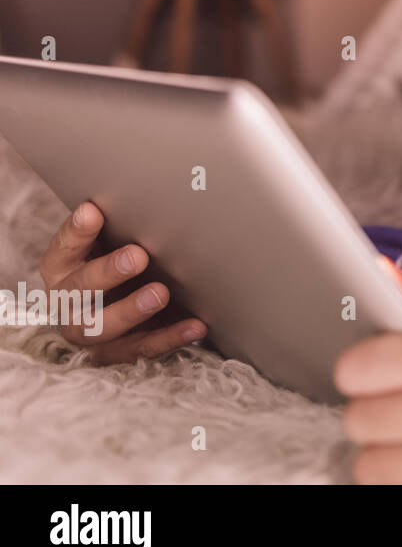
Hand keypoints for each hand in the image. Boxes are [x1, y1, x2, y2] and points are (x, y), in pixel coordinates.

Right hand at [36, 201, 206, 363]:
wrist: (121, 303)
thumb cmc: (117, 259)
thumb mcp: (111, 242)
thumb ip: (119, 226)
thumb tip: (146, 192)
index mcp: (61, 268)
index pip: (62, 249)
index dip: (76, 232)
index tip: (94, 211)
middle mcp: (67, 301)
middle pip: (78, 290)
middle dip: (108, 272)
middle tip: (138, 255)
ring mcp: (88, 331)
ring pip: (100, 327)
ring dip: (131, 310)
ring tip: (160, 293)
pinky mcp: (115, 353)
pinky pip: (141, 348)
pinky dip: (169, 338)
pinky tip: (196, 326)